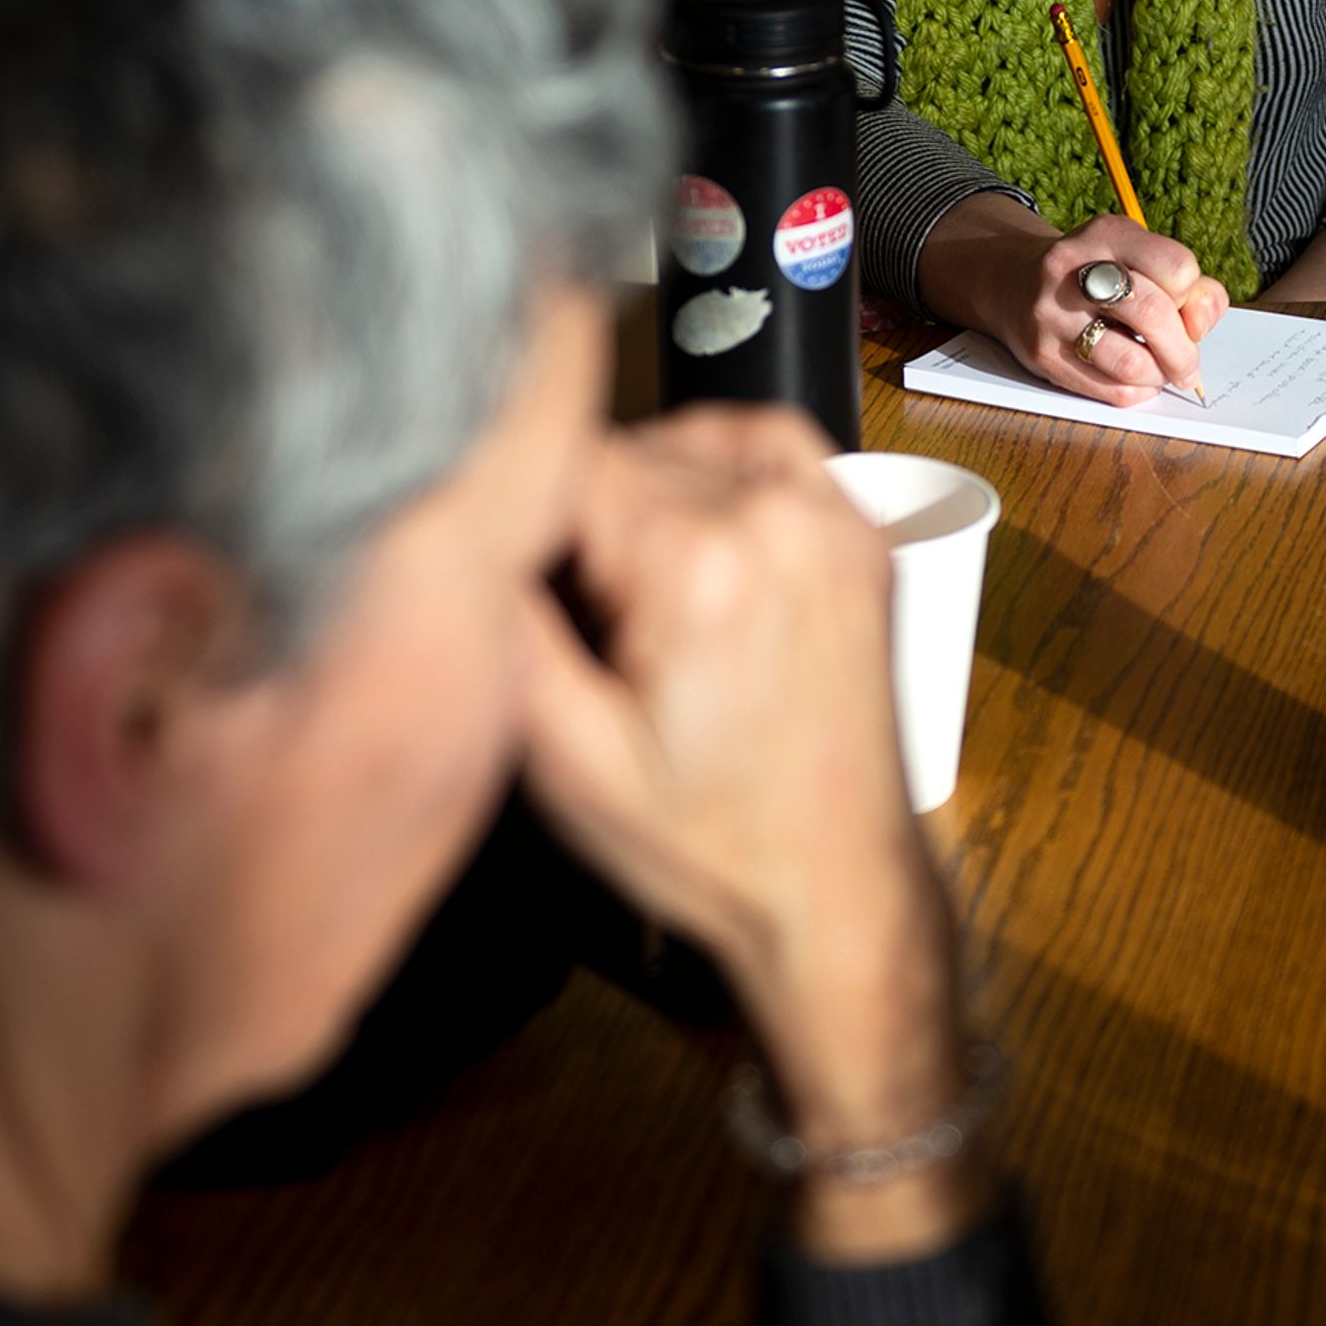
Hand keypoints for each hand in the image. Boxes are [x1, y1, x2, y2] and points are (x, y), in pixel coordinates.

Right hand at [513, 407, 986, 1258]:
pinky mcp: (860, 532)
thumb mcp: (565, 758)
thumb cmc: (706, 840)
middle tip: (578, 616)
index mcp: (699, 563)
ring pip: (690, 440)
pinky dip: (724, 464)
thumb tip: (464, 529)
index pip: (562, 463)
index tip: (520, 584)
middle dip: (581, 516)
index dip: (520, 518)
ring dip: (645, 485)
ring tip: (630, 583)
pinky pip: (774, 447)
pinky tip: (692, 529)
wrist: (834, 885)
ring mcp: (832, 516)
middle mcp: (776, 516)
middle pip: (625, 451)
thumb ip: (506, 627)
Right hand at [918, 195, 1228, 406]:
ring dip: (1158, 375)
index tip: (1182, 305)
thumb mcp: (1140, 258)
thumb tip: (1201, 324)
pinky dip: (1136, 391)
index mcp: (1107, 235)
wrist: (1012, 283)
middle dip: (1183, 350)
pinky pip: (1108, 389)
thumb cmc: (1097, 275)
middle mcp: (1073, 268)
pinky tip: (1136, 380)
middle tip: (1188, 365)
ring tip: (1160, 372)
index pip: (1177, 268)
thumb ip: (1190, 287)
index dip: (1191, 295)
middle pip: (1153, 314)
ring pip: (1130, 362)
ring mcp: (1052, 314)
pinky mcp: (1042, 355)